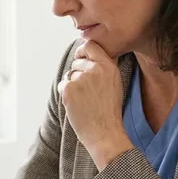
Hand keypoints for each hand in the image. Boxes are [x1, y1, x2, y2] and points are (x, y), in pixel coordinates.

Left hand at [57, 40, 132, 168]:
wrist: (105, 133)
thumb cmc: (110, 111)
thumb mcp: (115, 82)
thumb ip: (104, 66)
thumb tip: (90, 52)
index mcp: (108, 66)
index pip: (90, 45)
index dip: (83, 51)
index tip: (81, 58)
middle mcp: (95, 69)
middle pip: (77, 61)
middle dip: (78, 73)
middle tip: (87, 92)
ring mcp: (81, 78)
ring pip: (69, 74)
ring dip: (72, 85)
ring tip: (84, 100)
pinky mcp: (68, 89)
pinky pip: (62, 85)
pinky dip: (66, 94)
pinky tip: (77, 104)